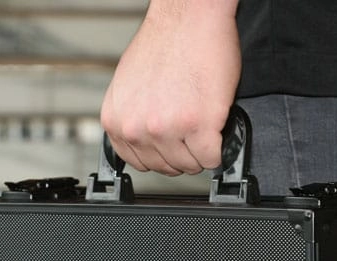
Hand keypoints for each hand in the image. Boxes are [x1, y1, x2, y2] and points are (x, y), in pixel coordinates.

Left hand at [101, 0, 240, 175]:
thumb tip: (144, 139)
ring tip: (203, 121)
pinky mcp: (198, 126)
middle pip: (167, 167)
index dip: (161, 153)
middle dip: (184, 151)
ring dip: (202, 149)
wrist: (189, 17)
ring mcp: (167, 129)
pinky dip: (220, 148)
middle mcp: (137, 128)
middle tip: (192, 127)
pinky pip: (213, 158)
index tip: (172, 144)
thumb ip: (133, 118)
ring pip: (191, 165)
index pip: (139, 162)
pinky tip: (216, 126)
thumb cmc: (165, 42)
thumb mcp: (130, 87)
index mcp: (117, 121)